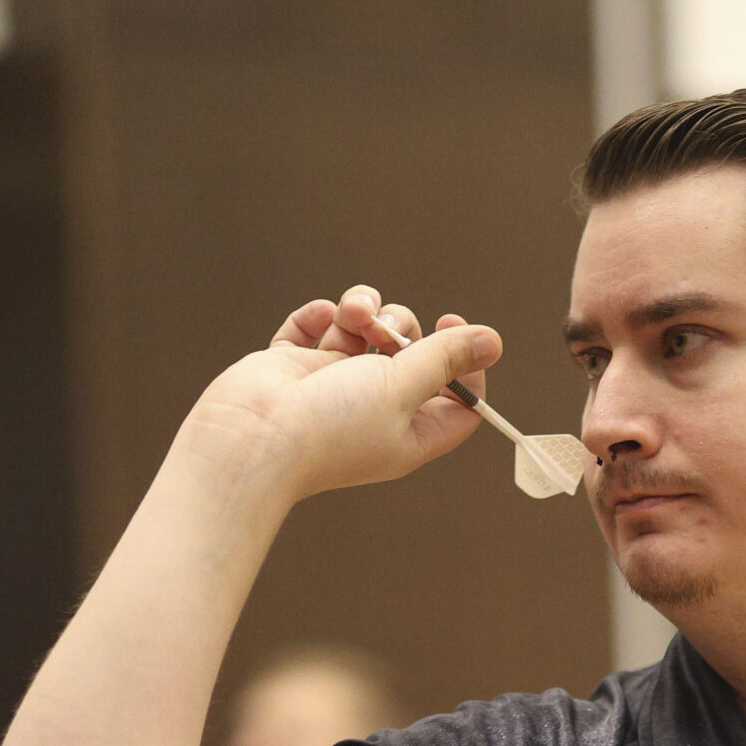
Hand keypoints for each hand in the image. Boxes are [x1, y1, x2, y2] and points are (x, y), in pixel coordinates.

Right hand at [184, 289, 501, 501]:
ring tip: (350, 317)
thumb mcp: (402, 387)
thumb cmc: (332, 425)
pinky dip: (320, 316)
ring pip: (367, 330)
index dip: (464, 364)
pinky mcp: (297, 365)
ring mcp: (333, 386)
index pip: (458, 402)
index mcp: (409, 434)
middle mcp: (375, 411)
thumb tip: (492, 340)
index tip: (454, 329)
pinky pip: (319, 325)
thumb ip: (444, 359)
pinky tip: (319, 319)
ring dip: (364, 311)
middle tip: (387, 331)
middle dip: (404, 328)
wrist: (253, 434)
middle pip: (413, 354)